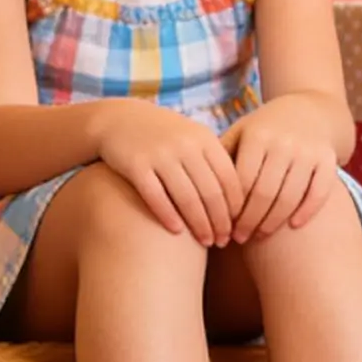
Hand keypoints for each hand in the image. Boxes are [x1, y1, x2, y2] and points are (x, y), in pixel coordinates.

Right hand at [96, 100, 244, 243]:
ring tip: (206, 242)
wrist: (119, 118)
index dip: (236, 207)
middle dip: (221, 221)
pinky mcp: (135, 165)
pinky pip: (156, 197)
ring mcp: (159, 155)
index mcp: (204, 139)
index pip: (230, 178)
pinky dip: (168, 216)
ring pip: (187, 198)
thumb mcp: (192, 138)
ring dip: (200, 224)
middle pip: (211, 192)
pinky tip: (177, 232)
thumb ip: (213, 161)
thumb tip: (241, 199)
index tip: (238, 226)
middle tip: (224, 241)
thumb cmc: (163, 135)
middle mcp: (185, 145)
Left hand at [222, 101, 337, 241]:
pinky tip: (292, 226)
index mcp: (257, 136)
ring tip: (259, 236)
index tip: (222, 224)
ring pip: (289, 197)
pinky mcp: (328, 160)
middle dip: (249, 220)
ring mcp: (308, 152)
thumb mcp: (242, 131)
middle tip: (238, 238)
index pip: (241, 180)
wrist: (313, 110)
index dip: (231, 206)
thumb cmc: (267, 128)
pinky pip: (318, 192)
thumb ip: (222, 154)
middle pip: (264, 193)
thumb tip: (196, 186)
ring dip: (273, 222)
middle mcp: (284, 143)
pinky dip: (306, 211)